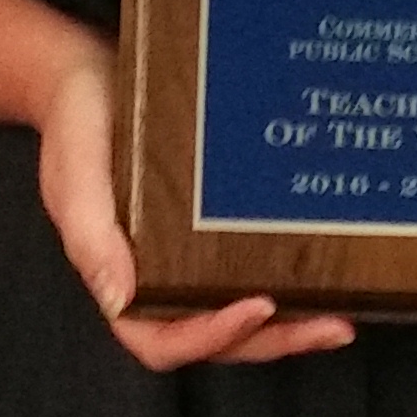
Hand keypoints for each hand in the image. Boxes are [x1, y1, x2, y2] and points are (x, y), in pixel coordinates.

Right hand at [35, 38, 353, 371]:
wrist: (87, 76)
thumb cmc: (76, 127)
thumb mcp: (75, 179)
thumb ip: (92, 239)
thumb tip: (120, 299)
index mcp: (119, 279)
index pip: (161, 340)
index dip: (210, 337)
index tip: (257, 307)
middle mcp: (157, 279)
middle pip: (216, 338)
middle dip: (274, 340)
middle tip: (331, 326)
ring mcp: (187, 258)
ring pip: (241, 313)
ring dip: (290, 324)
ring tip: (342, 315)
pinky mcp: (212, 230)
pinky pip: (251, 267)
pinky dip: (288, 279)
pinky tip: (328, 268)